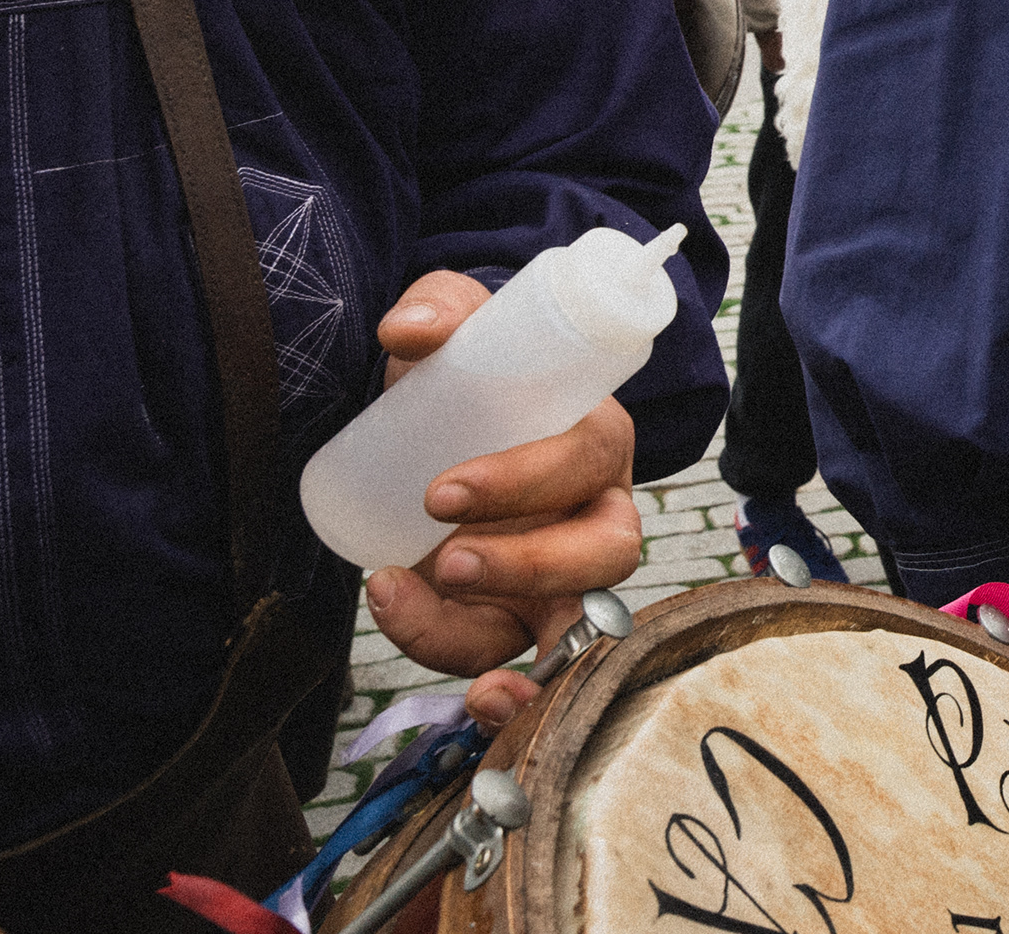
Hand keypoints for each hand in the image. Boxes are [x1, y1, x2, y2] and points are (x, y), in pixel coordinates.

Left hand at [359, 271, 641, 724]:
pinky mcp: (523, 625)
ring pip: (572, 623)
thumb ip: (440, 307)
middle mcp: (597, 513)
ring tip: (402, 600)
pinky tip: (479, 700)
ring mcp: (566, 578)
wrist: (442, 432)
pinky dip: (517, 698)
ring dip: (491, 628)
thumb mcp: (459, 329)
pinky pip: (535, 673)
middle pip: (606, 552)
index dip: (527, 479)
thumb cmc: (470, 379)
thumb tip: (407, 330)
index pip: (590, 458)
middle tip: (441, 555)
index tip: (440, 489)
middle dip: (524, 563)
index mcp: (595, 438)